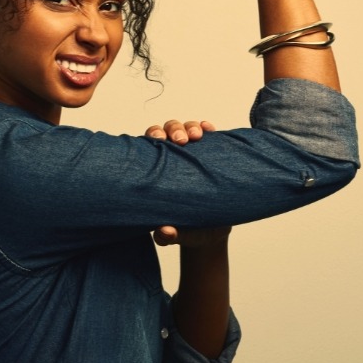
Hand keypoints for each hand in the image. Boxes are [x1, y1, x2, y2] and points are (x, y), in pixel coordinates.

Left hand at [143, 119, 226, 246]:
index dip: (152, 136)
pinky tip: (210, 129)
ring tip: (197, 136)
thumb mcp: (178, 234)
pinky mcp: (212, 155)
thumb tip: (164, 232)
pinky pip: (210, 135)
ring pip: (188, 129)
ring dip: (191, 127)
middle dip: (173, 130)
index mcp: (157, 170)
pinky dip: (208, 128)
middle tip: (181, 140)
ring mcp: (193, 154)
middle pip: (168, 131)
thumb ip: (168, 235)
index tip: (158, 139)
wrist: (212, 231)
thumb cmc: (188, 229)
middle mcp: (173, 157)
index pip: (149, 145)